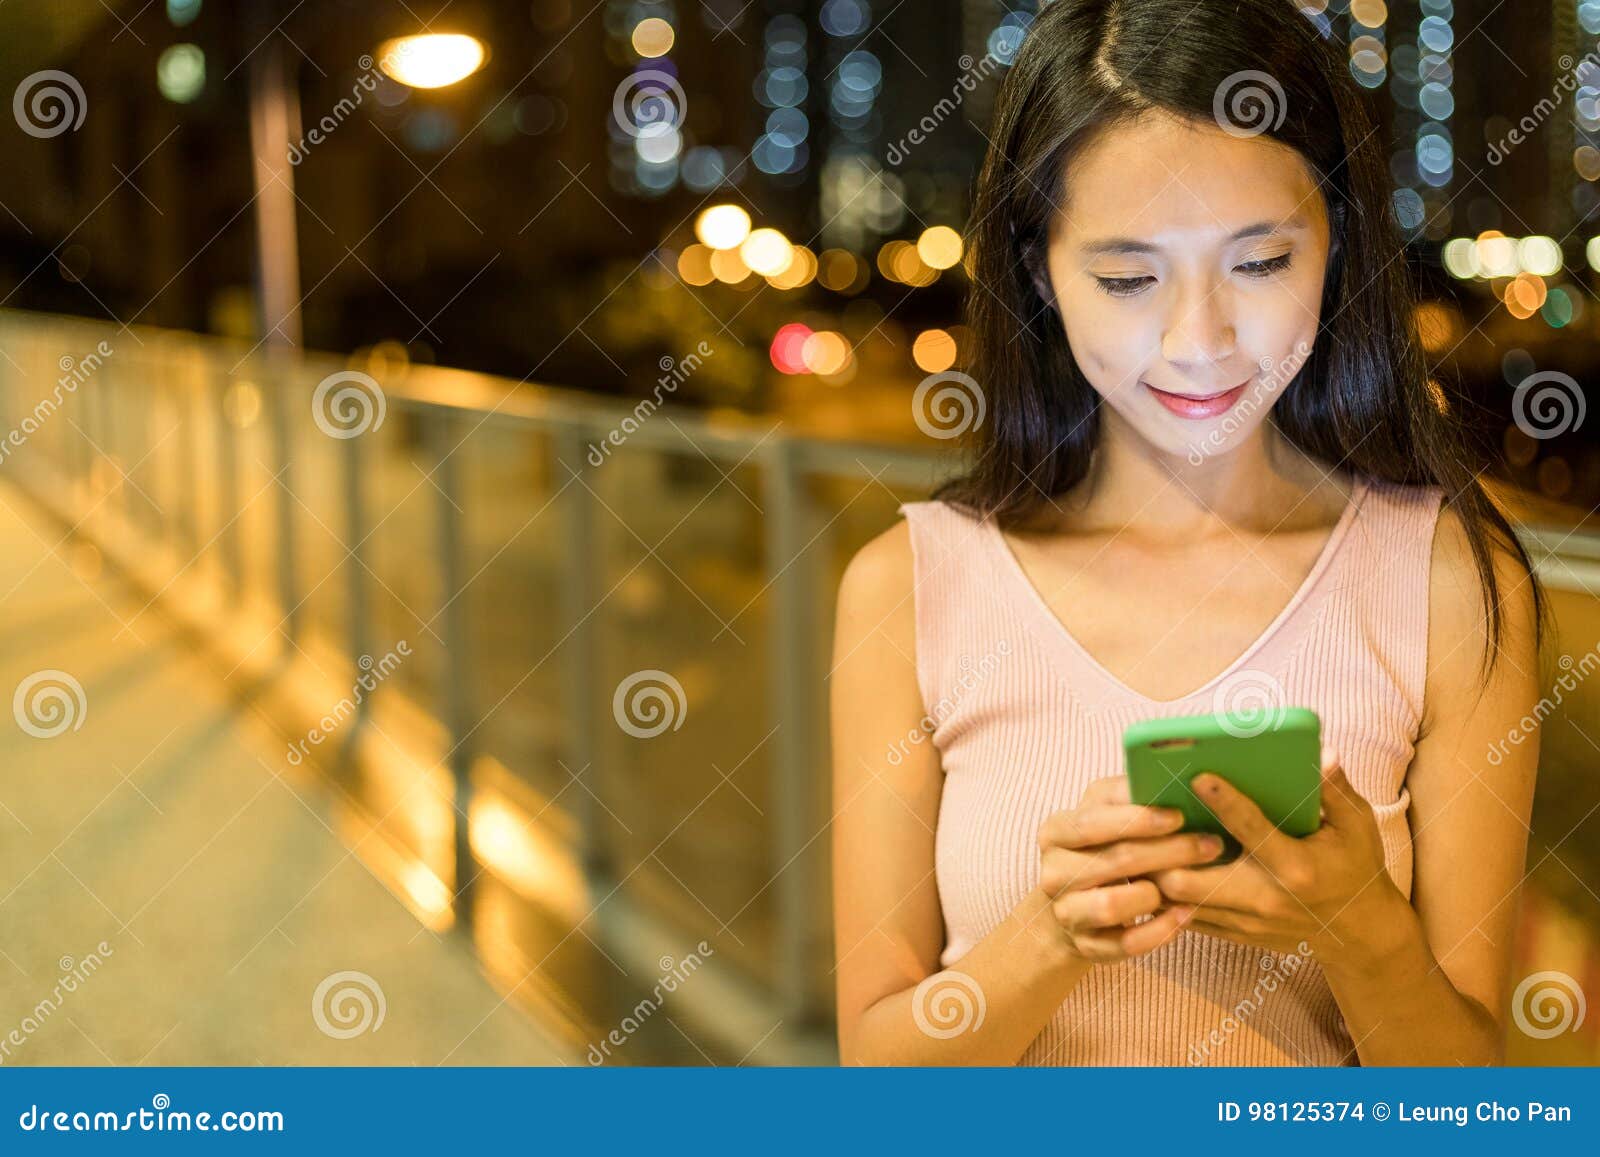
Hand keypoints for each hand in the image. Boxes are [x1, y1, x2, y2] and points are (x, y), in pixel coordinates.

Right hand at [1034, 774, 1224, 962]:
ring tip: (1190, 884)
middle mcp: (1053, 873)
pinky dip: (1159, 931)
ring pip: (1111, 905)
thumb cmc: (1101, 846)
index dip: (1137, 819)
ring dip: (1156, 894)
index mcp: (1056, 831)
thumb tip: (1167, 775)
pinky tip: (1184, 915)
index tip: (1179, 814)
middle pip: (1113, 861)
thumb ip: (1127, 795)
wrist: (1073, 902)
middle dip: (1168, 852)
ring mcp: (1066, 912)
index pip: (1093, 822)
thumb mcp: (1104, 812)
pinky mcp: (1086, 946)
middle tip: (1210, 845)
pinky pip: (1125, 944)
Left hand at [1147, 753, 1412, 969]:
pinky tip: (1150, 867)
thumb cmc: (1356, 868)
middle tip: (1143, 817)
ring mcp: (1247, 922)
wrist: (1360, 934)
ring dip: (1155, 873)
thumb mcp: (1357, 826)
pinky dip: (1165, 895)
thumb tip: (1323, 752)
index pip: (1251, 830)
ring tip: (1135, 841)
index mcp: (1296, 866)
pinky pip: (1187, 918)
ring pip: (1179, 903)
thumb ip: (1335, 790)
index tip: (1196, 774)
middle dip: (1163, 851)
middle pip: (1192, 880)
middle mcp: (1266, 899)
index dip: (1222, 800)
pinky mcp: (1236, 934)